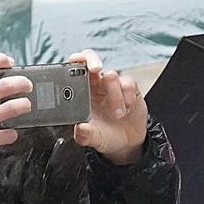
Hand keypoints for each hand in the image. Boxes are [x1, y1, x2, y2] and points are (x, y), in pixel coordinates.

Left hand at [68, 50, 147, 164]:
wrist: (127, 143)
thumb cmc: (105, 136)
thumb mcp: (94, 139)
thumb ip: (86, 135)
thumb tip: (80, 129)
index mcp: (81, 92)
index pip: (74, 69)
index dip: (74, 61)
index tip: (75, 62)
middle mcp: (96, 85)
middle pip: (91, 60)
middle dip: (92, 60)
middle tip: (96, 69)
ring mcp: (113, 85)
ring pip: (111, 75)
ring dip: (114, 95)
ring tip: (117, 114)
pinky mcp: (129, 88)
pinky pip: (128, 83)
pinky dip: (127, 96)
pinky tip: (127, 109)